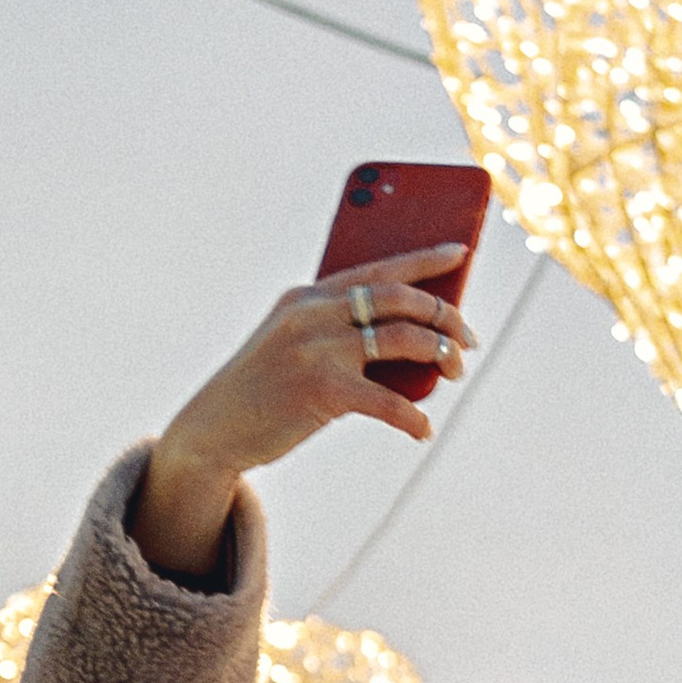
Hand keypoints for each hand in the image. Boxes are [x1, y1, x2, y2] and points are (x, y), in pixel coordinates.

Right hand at [131, 253, 477, 574]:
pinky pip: (388, 401)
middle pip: (399, 298)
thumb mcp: (296, 345)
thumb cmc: (266, 388)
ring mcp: (317, 349)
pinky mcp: (321, 391)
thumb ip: (341, 333)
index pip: (378, 268)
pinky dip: (414, 418)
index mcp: (308, 296)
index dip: (425, 259)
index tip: (460, 253)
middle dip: (445, 314)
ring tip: (455, 372)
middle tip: (467, 339)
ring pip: (403, 339)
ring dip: (441, 354)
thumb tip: (416, 346)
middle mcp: (313, 314)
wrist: (214, 428)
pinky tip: (423, 429)